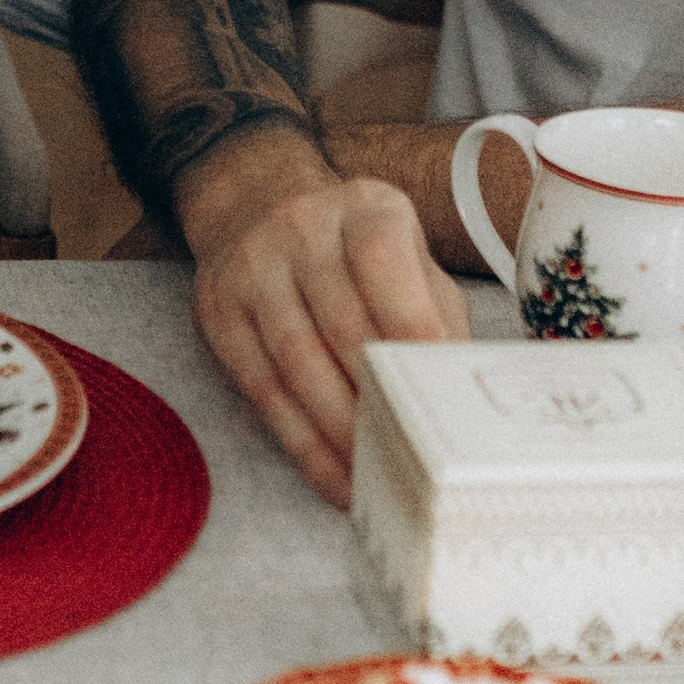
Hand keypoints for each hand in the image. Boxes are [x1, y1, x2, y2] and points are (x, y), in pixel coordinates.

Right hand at [176, 130, 470, 507]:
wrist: (256, 205)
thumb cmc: (354, 249)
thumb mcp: (408, 257)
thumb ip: (438, 315)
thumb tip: (466, 389)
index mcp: (365, 207)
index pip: (382, 263)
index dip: (410, 328)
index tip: (437, 391)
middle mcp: (302, 228)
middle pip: (339, 324)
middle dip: (377, 398)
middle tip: (413, 457)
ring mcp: (252, 268)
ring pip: (297, 363)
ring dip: (339, 432)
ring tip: (376, 478)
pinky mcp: (218, 311)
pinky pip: (261, 389)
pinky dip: (301, 442)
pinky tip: (333, 475)